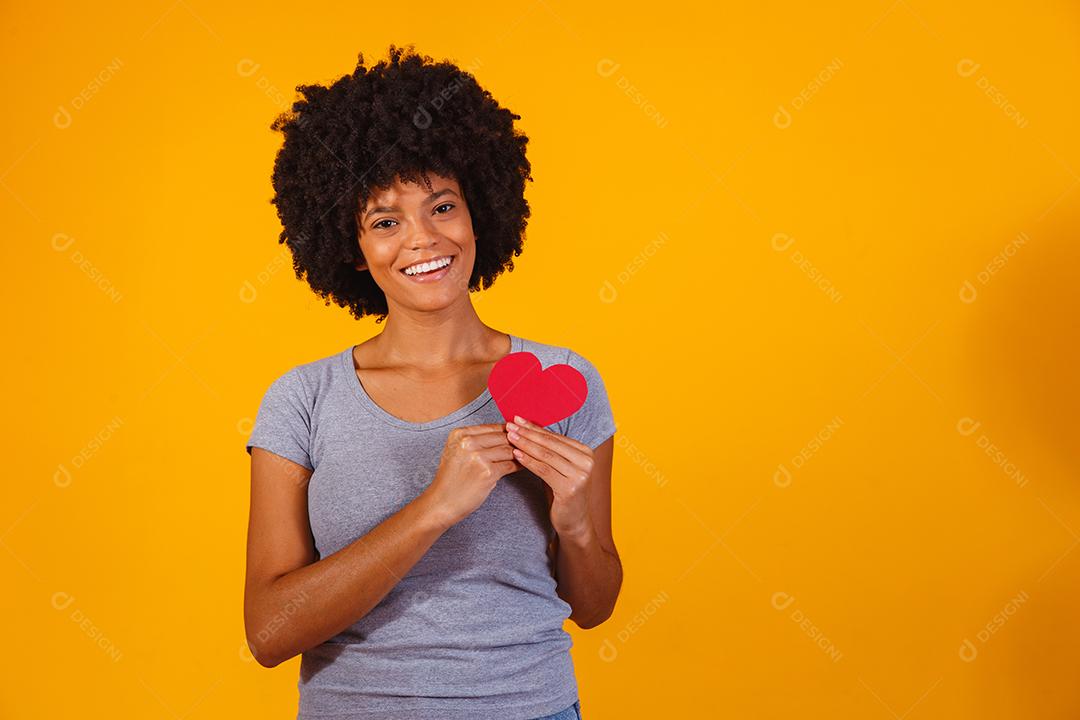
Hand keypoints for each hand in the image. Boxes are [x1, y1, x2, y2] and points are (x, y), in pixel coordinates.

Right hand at [425, 424, 522, 527]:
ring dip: (521, 453)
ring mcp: (478, 457)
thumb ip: (475, 440)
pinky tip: (525, 466)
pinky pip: (510, 465)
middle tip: (530, 444)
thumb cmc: (452, 479)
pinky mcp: (487, 472)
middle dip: (518, 441)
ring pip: (508, 450)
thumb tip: (505, 432)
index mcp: (460, 434)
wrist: (442, 502)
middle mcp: (467, 442)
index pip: (492, 427)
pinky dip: (520, 465)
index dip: (509, 431)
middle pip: (502, 436)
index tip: (520, 433)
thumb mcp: (457, 451)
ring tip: (529, 455)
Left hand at [504, 415, 595, 538]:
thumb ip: (550, 450)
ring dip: (525, 444)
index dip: (534, 427)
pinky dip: (528, 461)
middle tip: (510, 425)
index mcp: (585, 451)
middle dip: (528, 433)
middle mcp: (586, 461)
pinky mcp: (570, 488)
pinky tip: (516, 454)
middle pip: (550, 443)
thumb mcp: (559, 468)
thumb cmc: (563, 492)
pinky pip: (544, 470)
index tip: (517, 420)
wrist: (574, 521)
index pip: (555, 436)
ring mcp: (580, 475)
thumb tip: (527, 428)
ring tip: (510, 437)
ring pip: (546, 455)